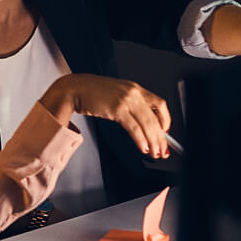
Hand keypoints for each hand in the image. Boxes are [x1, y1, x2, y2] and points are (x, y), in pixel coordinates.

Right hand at [40, 74, 172, 158]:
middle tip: (162, 149)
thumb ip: (129, 105)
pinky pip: (134, 128)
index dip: (166, 119)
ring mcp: (126, 100)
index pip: (159, 103)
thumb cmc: (91, 92)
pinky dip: (140, 140)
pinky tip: (142, 147)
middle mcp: (133, 93)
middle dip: (161, 137)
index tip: (166, 131)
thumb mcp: (116, 94)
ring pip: (147, 124)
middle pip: (155, 118)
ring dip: (153, 141)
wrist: (74, 88)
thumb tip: (140, 123)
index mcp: (135, 88)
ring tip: (154, 152)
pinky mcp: (117, 109)